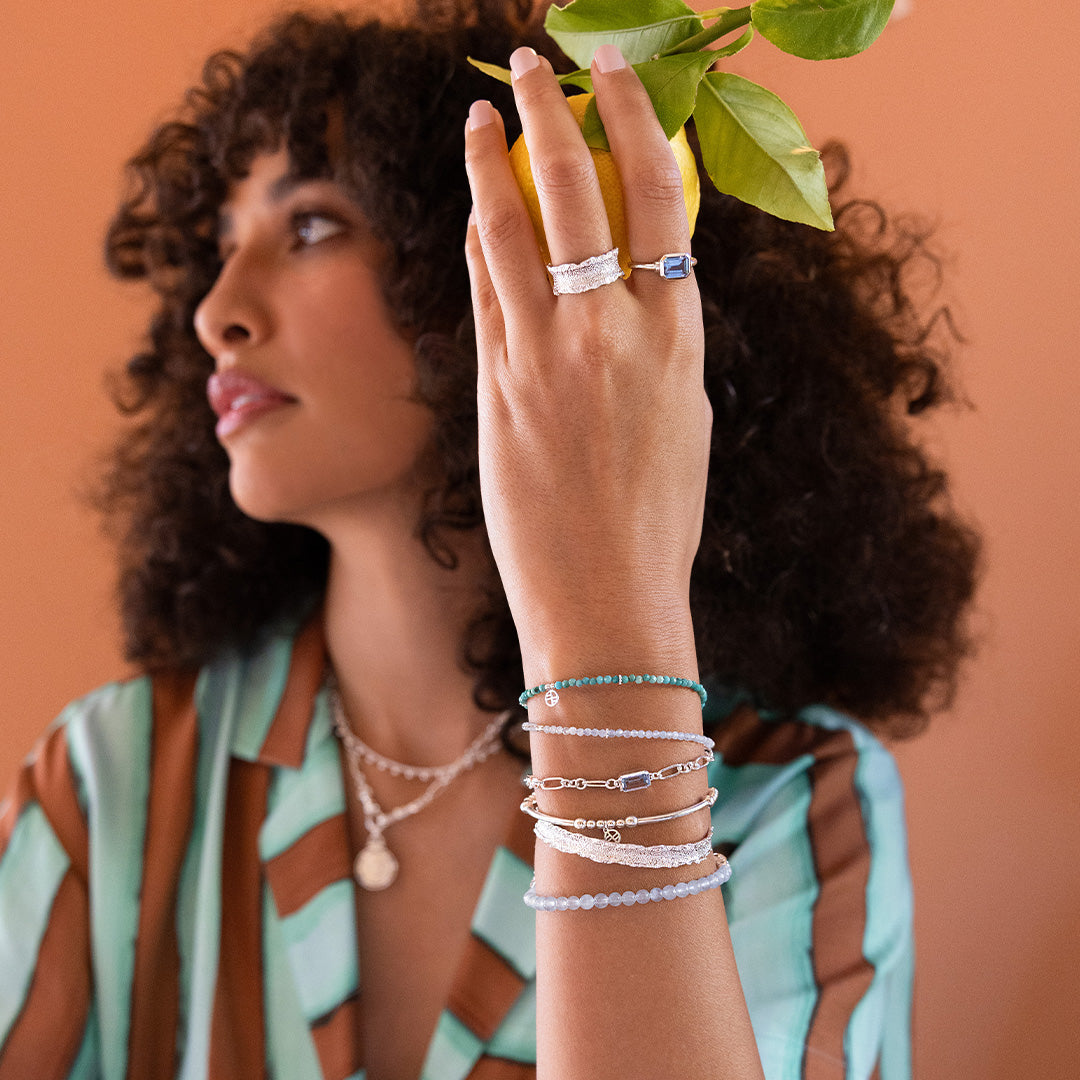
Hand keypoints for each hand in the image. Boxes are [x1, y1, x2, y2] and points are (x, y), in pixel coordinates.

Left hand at [463, 45, 711, 668]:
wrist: (607, 600)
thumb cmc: (655, 523)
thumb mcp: (682, 421)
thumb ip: (659, 345)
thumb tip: (633, 286)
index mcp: (679, 338)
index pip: (661, 200)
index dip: (636, 123)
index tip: (616, 79)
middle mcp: (615, 333)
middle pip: (582, 189)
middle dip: (556, 110)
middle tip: (538, 63)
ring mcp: (548, 358)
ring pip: (513, 226)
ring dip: (492, 157)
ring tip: (481, 114)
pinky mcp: (497, 387)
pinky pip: (483, 289)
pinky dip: (476, 239)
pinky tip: (470, 206)